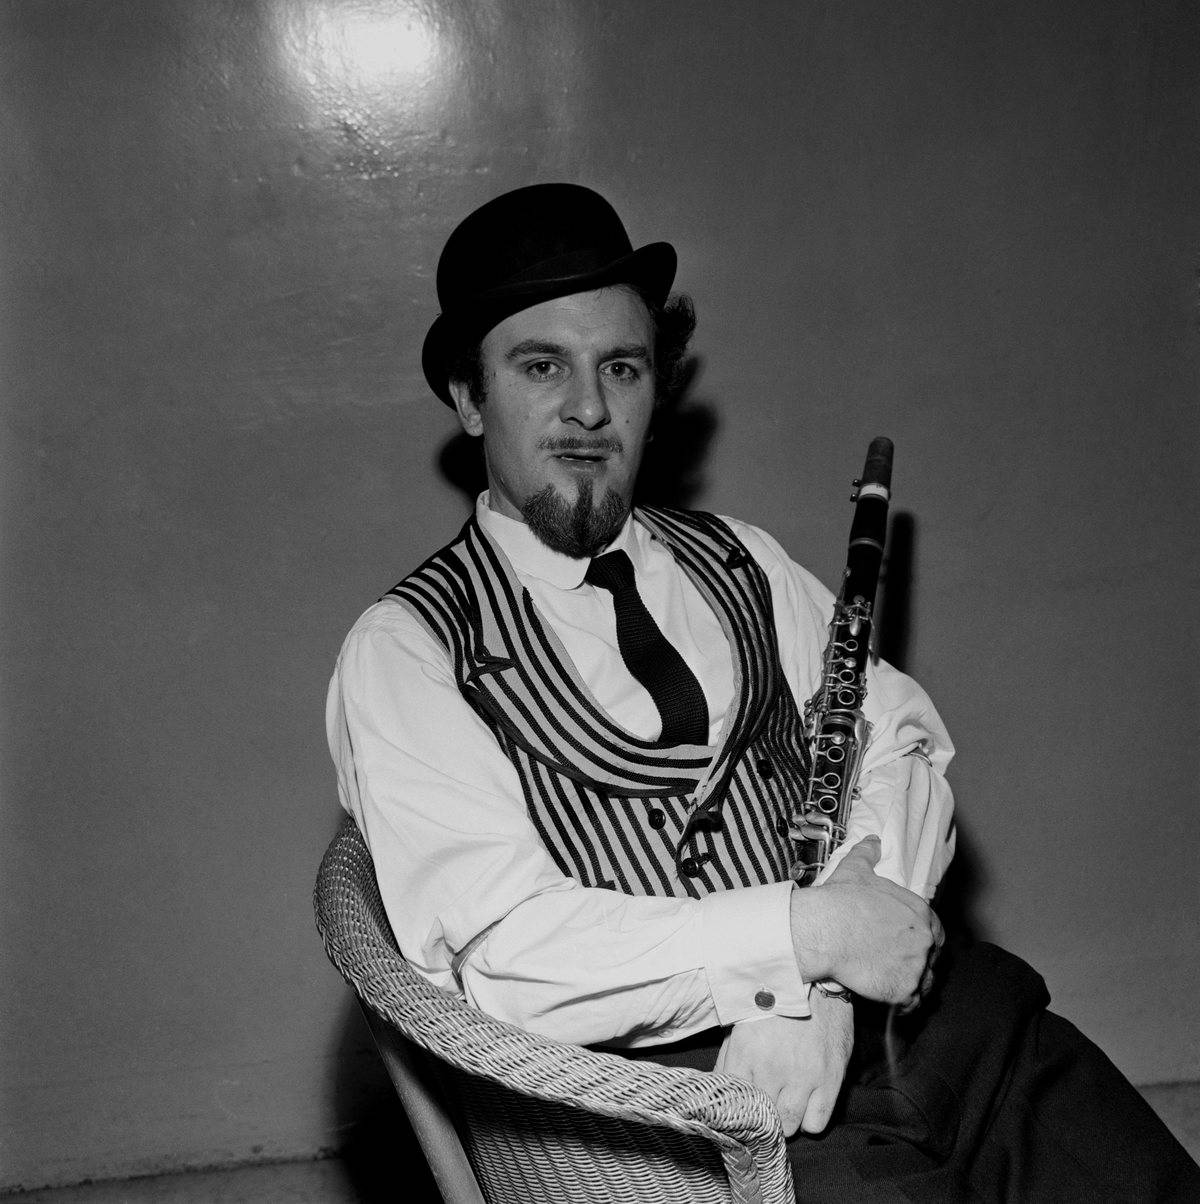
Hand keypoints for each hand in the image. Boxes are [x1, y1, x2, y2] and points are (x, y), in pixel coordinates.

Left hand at [714, 991, 853, 1136]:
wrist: (815, 976)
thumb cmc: (774, 1001)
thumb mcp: (742, 1023)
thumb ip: (729, 1060)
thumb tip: (719, 1090)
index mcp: (746, 1051)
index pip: (733, 1103)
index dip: (738, 1109)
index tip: (742, 1108)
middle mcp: (773, 1068)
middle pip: (762, 1118)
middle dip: (762, 1115)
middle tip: (766, 1104)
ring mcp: (803, 1076)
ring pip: (788, 1126)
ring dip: (785, 1119)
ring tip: (785, 1102)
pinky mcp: (830, 1077)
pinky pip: (816, 1122)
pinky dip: (810, 1118)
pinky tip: (806, 1101)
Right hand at [790, 836, 942, 1008]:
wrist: (824, 930)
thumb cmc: (840, 901)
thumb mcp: (856, 870)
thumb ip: (869, 854)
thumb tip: (873, 841)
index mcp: (919, 912)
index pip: (937, 931)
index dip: (926, 940)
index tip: (911, 944)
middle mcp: (925, 940)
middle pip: (932, 958)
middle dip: (918, 963)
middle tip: (896, 964)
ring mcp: (916, 967)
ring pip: (924, 983)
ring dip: (913, 985)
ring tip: (893, 983)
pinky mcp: (902, 990)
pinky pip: (911, 1004)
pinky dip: (903, 1005)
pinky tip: (890, 1000)